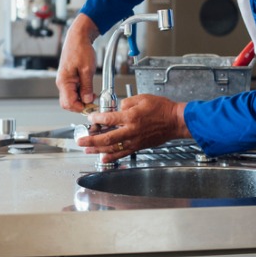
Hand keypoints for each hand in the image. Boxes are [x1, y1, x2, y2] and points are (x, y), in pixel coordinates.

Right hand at [56, 14, 100, 112]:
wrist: (78, 37)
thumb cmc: (81, 49)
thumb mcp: (87, 69)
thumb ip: (87, 86)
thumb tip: (88, 100)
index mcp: (64, 81)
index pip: (69, 103)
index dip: (81, 108)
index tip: (92, 106)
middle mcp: (62, 83)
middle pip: (68, 103)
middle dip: (80, 106)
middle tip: (93, 103)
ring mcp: (65, 81)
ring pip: (71, 98)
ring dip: (82, 100)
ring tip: (93, 96)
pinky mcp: (69, 79)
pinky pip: (74, 92)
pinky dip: (82, 94)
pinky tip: (90, 91)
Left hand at [76, 94, 191, 162]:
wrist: (175, 121)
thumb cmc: (162, 109)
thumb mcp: (142, 98)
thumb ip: (126, 103)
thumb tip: (117, 109)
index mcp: (131, 117)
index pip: (109, 119)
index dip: (97, 119)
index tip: (90, 118)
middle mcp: (131, 131)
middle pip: (106, 138)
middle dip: (91, 140)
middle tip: (80, 140)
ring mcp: (135, 140)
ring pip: (113, 148)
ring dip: (98, 150)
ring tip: (87, 149)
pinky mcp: (138, 146)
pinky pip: (123, 153)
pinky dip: (112, 157)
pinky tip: (103, 158)